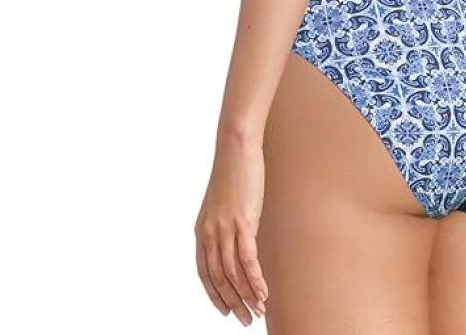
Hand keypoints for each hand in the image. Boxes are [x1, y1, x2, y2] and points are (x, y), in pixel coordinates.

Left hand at [194, 133, 269, 325]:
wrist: (235, 147)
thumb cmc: (232, 170)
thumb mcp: (221, 202)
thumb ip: (223, 223)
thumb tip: (233, 237)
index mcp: (202, 230)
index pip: (204, 272)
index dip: (215, 294)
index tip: (226, 309)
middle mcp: (210, 233)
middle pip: (219, 278)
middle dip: (233, 302)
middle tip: (245, 319)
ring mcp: (225, 228)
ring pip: (233, 273)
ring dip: (246, 296)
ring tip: (257, 310)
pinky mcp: (242, 222)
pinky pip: (247, 259)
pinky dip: (255, 279)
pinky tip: (263, 291)